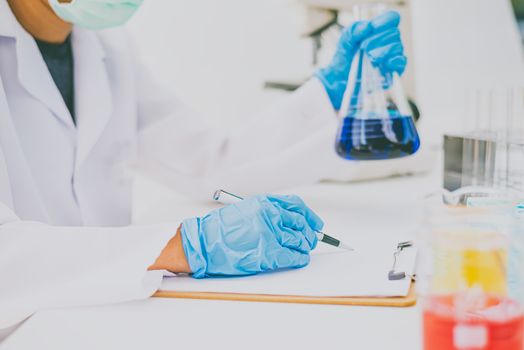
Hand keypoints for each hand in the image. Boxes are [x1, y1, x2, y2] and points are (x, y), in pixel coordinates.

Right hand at [180, 194, 323, 277]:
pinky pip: (292, 256)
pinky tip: (300, 259)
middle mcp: (270, 215)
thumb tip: (289, 221)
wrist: (203, 243)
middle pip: (301, 223)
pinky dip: (299, 258)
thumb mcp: (244, 210)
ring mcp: (270, 234)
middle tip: (311, 240)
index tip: (316, 224)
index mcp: (264, 203)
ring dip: (305, 246)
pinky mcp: (268, 253)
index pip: (296, 206)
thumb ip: (266, 212)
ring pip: (299, 240)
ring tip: (304, 250)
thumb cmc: (220, 229)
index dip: (309, 216)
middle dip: (310, 233)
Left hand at [315, 11, 406, 109]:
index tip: (372, 28)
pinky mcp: (393, 72)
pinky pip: (401, 63)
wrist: (341, 79)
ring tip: (369, 57)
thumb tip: (367, 26)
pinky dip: (394, 61)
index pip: (392, 18)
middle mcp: (389, 42)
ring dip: (382, 51)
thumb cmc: (345, 58)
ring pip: (397, 47)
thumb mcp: (344, 41)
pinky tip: (383, 64)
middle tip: (363, 47)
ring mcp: (392, 56)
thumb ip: (353, 30)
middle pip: (394, 33)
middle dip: (377, 39)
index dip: (384, 21)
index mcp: (379, 30)